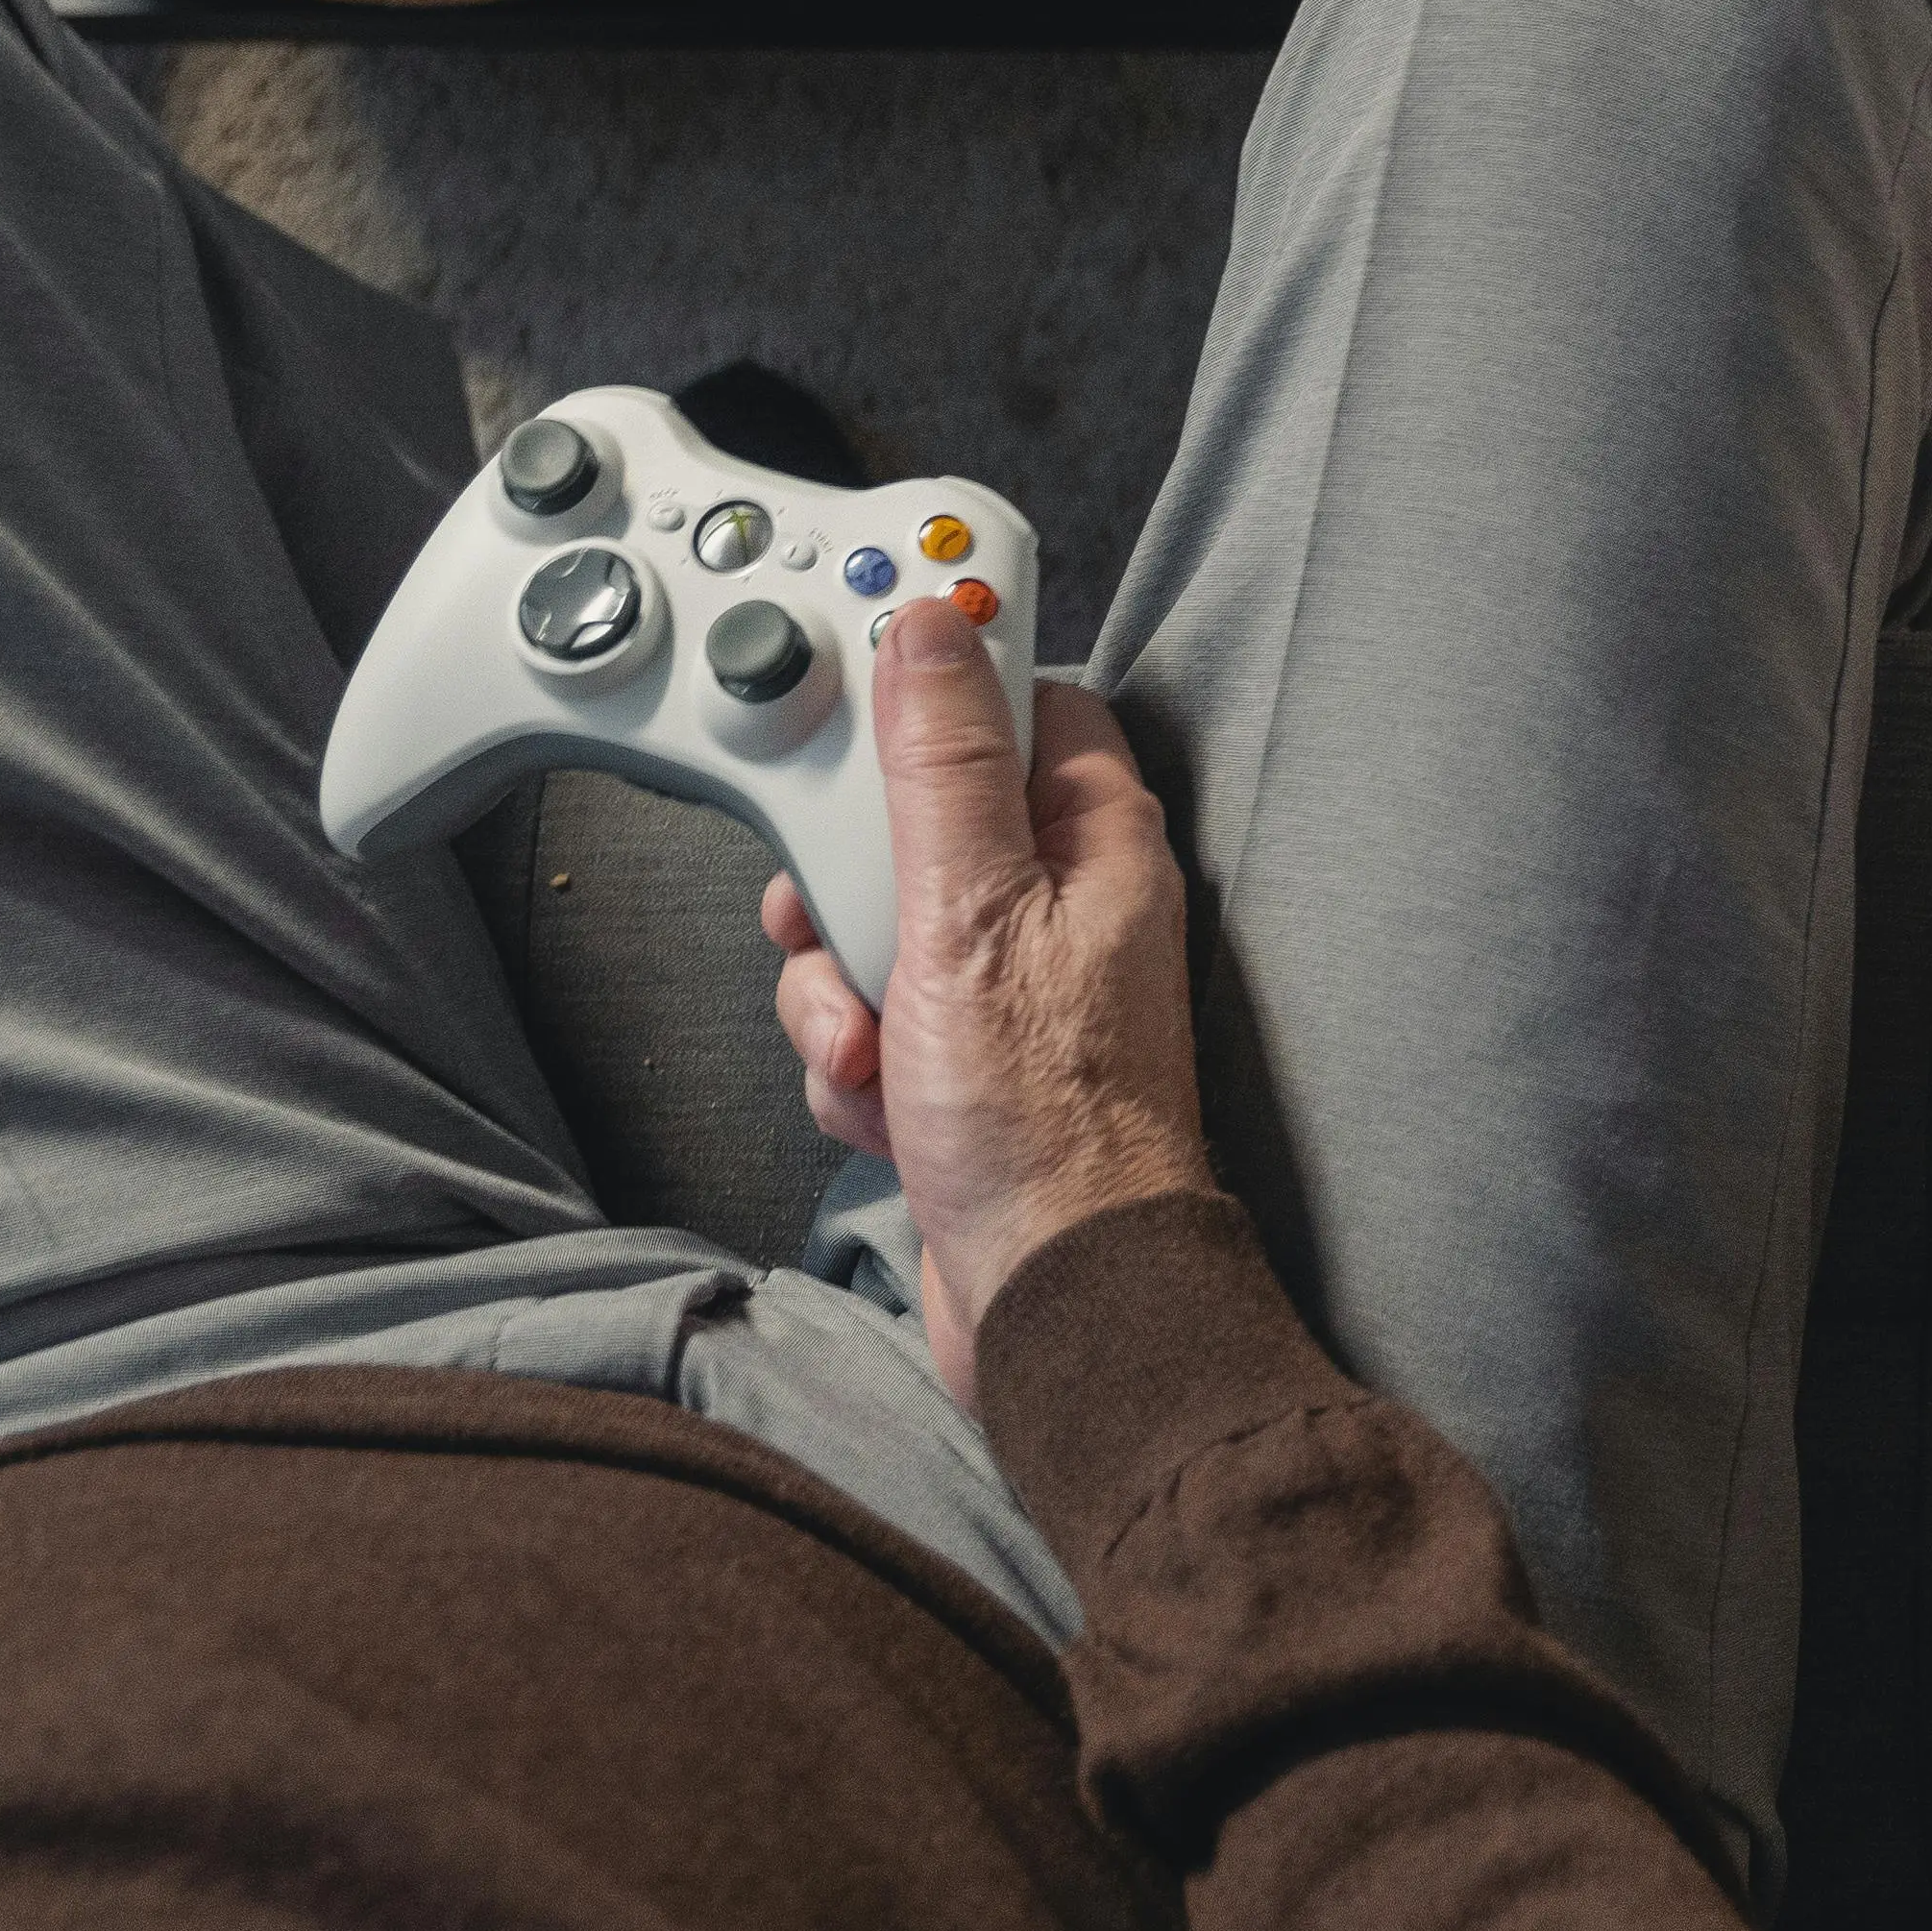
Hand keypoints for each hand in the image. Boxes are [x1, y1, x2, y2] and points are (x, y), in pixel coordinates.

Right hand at [763, 602, 1210, 1405]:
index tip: (857, 686)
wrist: (1053, 1304)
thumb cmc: (1047, 1128)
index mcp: (1095, 838)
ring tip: (879, 1048)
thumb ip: (944, 762)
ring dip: (840, 989)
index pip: (1016, 696)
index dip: (931, 684)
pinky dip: (856, 1060)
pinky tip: (885, 1104)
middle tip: (836, 923)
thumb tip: (932, 626)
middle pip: (913, 816)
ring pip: (871, 924)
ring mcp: (1013, 984)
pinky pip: (871, 1016)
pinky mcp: (966, 1060)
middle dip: (844, 881)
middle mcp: (1065, 900)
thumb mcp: (971, 913)